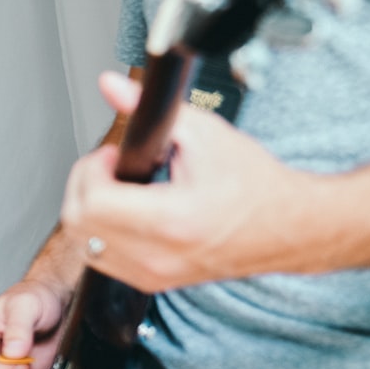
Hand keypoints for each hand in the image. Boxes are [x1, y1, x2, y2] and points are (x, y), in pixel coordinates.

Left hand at [62, 71, 301, 292]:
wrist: (290, 226)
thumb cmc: (255, 183)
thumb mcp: (205, 133)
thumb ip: (151, 109)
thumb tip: (112, 86)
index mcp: (172, 220)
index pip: (93, 202)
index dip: (93, 170)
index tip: (113, 154)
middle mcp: (160, 255)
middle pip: (79, 225)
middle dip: (85, 186)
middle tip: (112, 166)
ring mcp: (155, 274)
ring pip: (85, 244)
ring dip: (89, 211)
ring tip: (120, 188)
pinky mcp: (154, 282)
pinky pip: (103, 260)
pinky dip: (102, 233)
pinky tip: (127, 212)